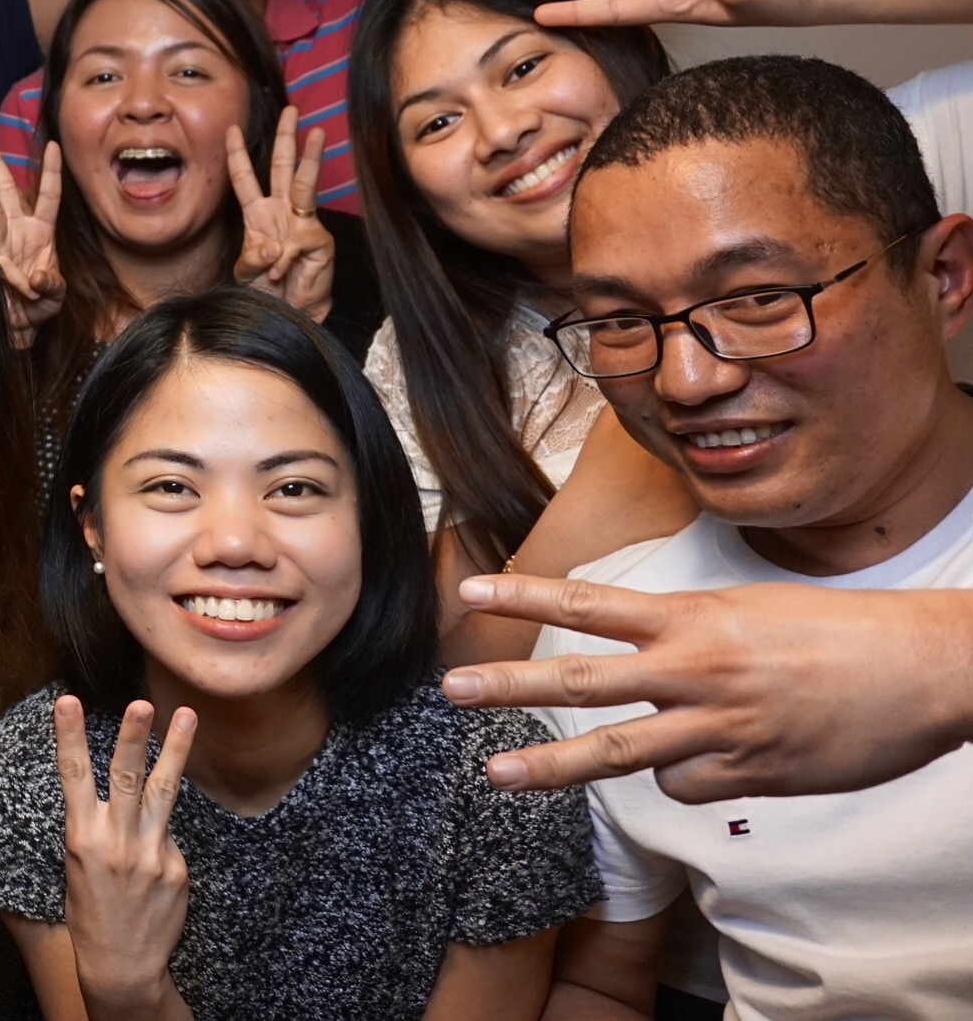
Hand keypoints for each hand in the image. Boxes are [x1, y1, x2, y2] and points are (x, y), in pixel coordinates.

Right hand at [0, 138, 62, 349]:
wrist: (16, 328)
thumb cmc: (39, 308)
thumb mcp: (55, 297)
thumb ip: (52, 286)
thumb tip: (37, 278)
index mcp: (42, 233)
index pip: (48, 195)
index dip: (50, 170)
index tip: (53, 145)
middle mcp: (18, 232)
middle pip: (8, 191)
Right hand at [57, 698, 196, 1014]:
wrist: (121, 965)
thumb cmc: (92, 913)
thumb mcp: (78, 867)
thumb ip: (98, 829)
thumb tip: (125, 797)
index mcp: (82, 838)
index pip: (74, 777)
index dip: (69, 736)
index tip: (67, 701)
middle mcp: (117, 841)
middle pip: (127, 778)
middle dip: (133, 737)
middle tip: (141, 703)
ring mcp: (151, 853)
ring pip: (164, 791)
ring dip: (175, 749)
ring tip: (186, 716)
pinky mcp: (176, 867)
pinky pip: (170, 838)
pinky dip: (162, 838)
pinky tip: (155, 866)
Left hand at [227, 108, 333, 321]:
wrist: (289, 313)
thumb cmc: (267, 290)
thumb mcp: (246, 272)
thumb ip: (251, 258)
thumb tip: (270, 247)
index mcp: (258, 215)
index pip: (246, 178)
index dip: (237, 155)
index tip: (230, 129)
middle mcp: (281, 212)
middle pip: (283, 168)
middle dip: (287, 138)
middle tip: (290, 110)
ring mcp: (302, 223)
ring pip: (306, 184)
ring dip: (311, 158)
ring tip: (318, 134)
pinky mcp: (318, 240)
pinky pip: (296, 243)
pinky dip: (284, 262)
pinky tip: (281, 274)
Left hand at [442, 575, 972, 802]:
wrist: (930, 669)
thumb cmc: (846, 635)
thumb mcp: (753, 612)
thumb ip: (690, 636)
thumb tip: (648, 662)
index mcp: (696, 617)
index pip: (592, 603)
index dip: (527, 596)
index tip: (470, 590)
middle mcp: (696, 669)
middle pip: (584, 680)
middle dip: (511, 686)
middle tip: (452, 689)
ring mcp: (720, 725)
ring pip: (618, 752)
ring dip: (552, 765)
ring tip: (496, 774)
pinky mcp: (749, 773)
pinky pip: (686, 786)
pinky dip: (685, 779)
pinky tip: (719, 761)